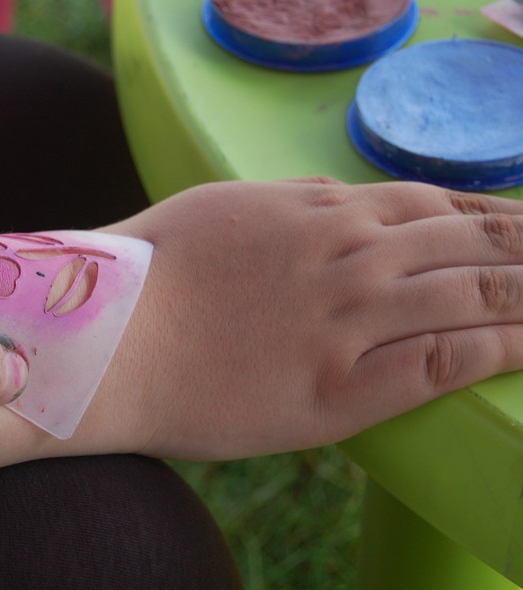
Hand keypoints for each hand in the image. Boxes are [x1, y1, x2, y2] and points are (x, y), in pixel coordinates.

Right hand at [0, 177, 522, 474]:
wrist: (106, 342)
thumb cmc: (150, 271)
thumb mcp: (224, 205)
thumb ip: (295, 200)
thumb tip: (346, 200)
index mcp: (319, 212)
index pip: (435, 201)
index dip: (494, 210)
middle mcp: (349, 258)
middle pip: (470, 243)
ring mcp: (350, 323)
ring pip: (474, 297)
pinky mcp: (342, 390)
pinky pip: (444, 363)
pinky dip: (501, 350)